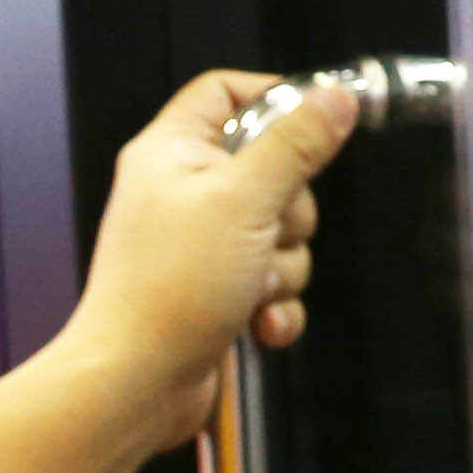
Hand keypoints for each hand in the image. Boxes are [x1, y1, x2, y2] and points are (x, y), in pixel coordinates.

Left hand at [56, 69, 350, 466]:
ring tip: (250, 285)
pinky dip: (275, 304)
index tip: (316, 120)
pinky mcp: (217, 289)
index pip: (227, 91)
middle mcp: (183, 192)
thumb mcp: (246, 201)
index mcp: (173, 151)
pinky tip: (257, 320)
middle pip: (273, 168)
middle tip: (266, 229)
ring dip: (283, 267)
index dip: (275, 98)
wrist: (137, 382)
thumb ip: (296, 145)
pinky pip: (274, 281)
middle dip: (290, 212)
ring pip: (281, 232)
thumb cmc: (165, 291)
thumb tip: (334, 98)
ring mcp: (201, 243)